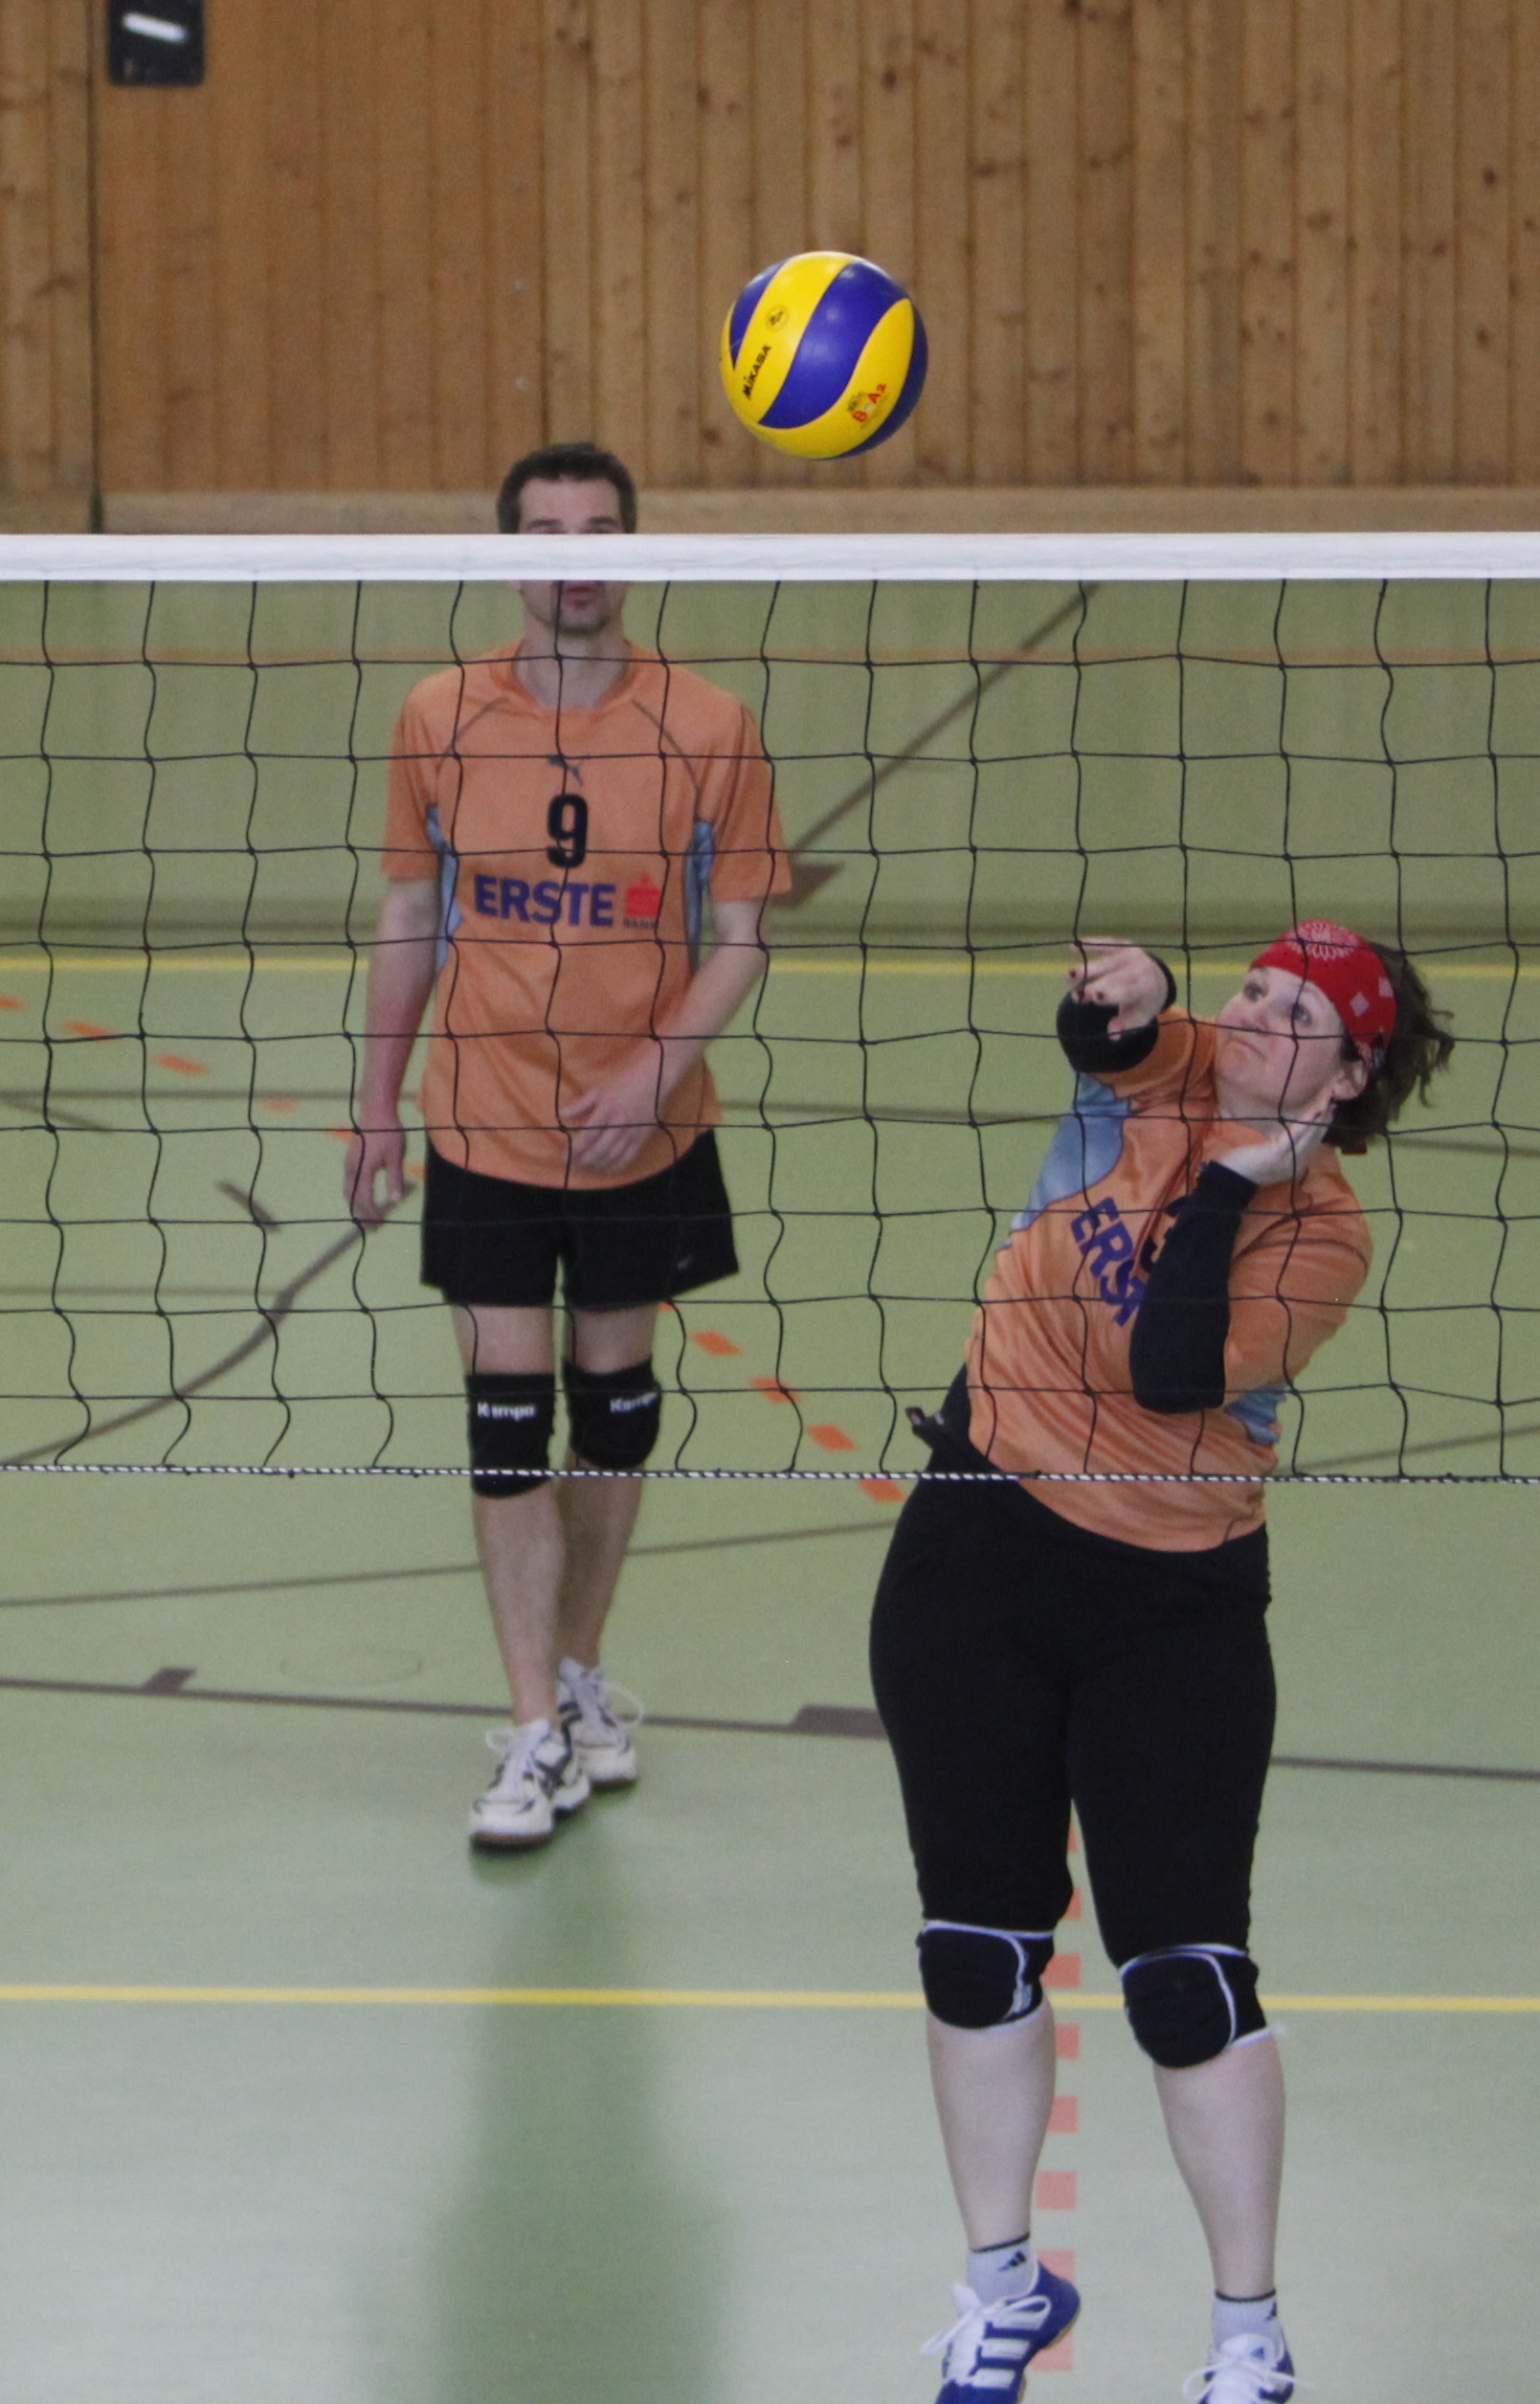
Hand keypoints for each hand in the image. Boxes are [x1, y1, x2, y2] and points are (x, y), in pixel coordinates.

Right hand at [345, 1122, 405, 1225]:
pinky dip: (356, 1194)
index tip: (380, 1224)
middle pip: (353, 1198)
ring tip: (368, 1217)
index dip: (372, 1214)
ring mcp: (349, 1163)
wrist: (376, 1109)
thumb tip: (394, 1200)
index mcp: (362, 1169)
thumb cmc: (388, 1131)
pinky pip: (349, 1183)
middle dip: (362, 1214)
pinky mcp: (350, 1158)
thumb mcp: (396, 1156)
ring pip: (349, 1191)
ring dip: (357, 1205)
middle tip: (373, 1228)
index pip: (365, 1199)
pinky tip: (365, 1198)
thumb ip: (394, 1178)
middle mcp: (351, 1168)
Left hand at [563, 1047, 669, 1175]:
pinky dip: (615, 1166)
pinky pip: (628, 1158)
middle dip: (583, 1160)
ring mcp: (632, 1132)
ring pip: (612, 1156)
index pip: (588, 1136)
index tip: (564, 1156)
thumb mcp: (599, 1090)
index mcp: (607, 1110)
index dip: (575, 1149)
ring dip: (597, 1165)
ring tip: (586, 1167)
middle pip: (599, 1149)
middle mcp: (620, 1123)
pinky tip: (605, 1168)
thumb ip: (580, 1104)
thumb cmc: (623, 1082)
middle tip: (573, 1165)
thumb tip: (562, 1115)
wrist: (653, 1080)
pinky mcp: (642, 1138)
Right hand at [1065, 938, 1168, 1034]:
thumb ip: (1125, 1025)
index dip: (1110, 993)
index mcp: (1147, 986)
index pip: (1127, 990)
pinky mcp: (1123, 946)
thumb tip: (1112, 1035)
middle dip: (1094, 986)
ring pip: (1105, 963)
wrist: (1158, 980)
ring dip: (1086, 971)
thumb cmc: (1143, 1004)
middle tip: (1075, 996)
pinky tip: (1073, 947)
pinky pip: (1105, 944)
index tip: (1094, 997)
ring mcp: (1132, 954)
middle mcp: (1141, 967)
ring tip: (1068, 977)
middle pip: (1114, 978)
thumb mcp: (1138, 1018)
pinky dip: (1090, 945)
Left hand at [1213, 1094, 1336, 1187]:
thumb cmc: (1245, 1164)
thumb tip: (1292, 1132)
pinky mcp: (1280, 1152)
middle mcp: (1298, 1162)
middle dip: (1326, 1115)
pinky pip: (1297, 1134)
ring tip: (1327, 1097)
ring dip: (1320, 1113)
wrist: (1230, 1177)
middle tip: (1333, 1096)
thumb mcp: (1270, 1155)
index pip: (1315, 1141)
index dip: (1323, 1124)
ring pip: (1310, 1133)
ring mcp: (1290, 1158)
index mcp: (1296, 1163)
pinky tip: (1316, 1109)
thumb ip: (1283, 1146)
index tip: (1330, 1107)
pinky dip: (1308, 1121)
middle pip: (1316, 1136)